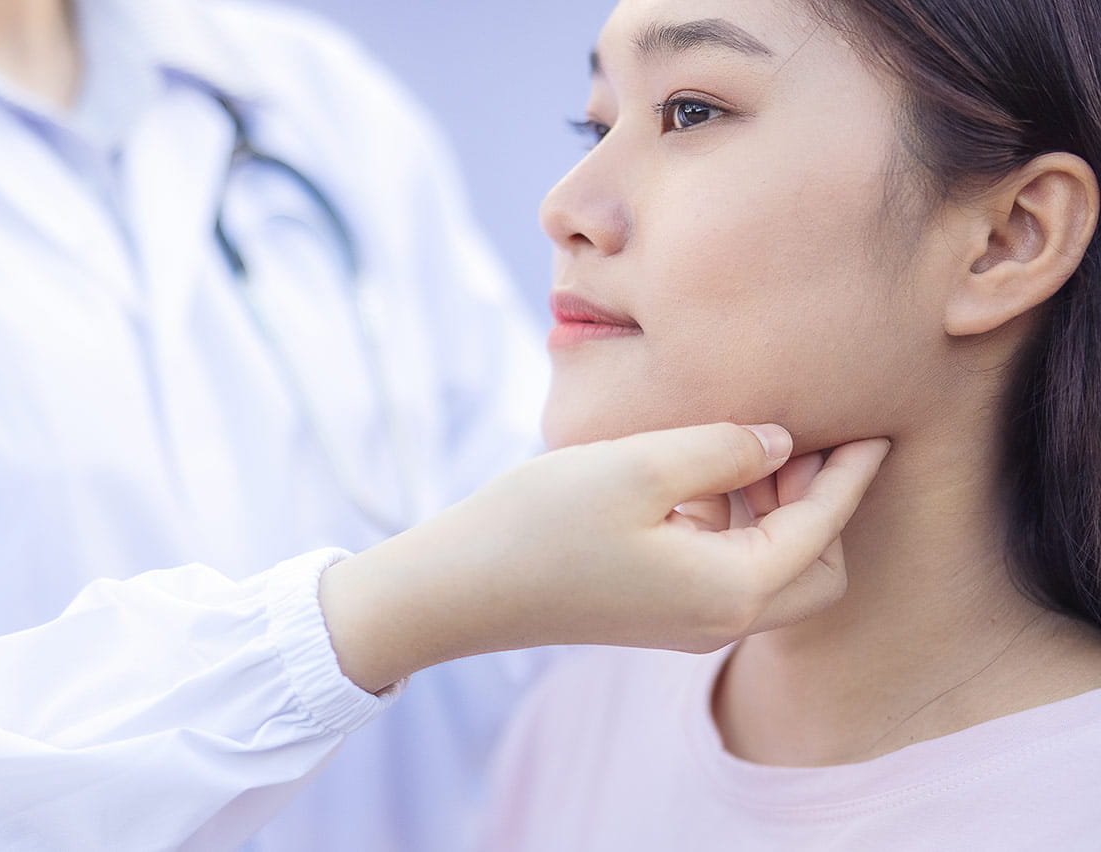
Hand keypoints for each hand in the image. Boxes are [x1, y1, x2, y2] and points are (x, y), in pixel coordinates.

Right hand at [318, 423, 891, 692]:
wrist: (458, 589)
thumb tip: (778, 440)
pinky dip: (734, 526)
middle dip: (823, 504)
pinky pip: (727, 572)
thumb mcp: (639, 463)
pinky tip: (695, 475)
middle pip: (819, 570)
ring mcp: (686, 624)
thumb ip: (723, 447)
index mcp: (731, 589)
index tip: (877, 422)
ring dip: (776, 512)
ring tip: (744, 443)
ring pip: (773, 571)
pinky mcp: (654, 614)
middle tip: (799, 436)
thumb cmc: (541, 524)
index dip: (852, 472)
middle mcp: (720, 620)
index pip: (822, 527)